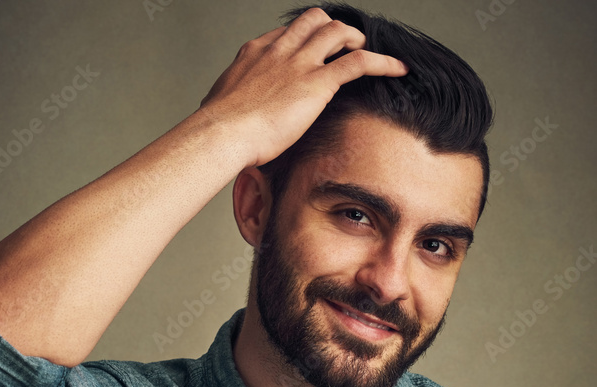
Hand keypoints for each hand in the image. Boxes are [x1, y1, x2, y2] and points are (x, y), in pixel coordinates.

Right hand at [198, 7, 407, 166]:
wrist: (223, 133)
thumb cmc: (219, 130)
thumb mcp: (221, 110)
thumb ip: (234, 106)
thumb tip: (229, 120)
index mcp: (255, 53)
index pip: (286, 34)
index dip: (301, 40)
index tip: (309, 53)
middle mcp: (280, 50)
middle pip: (313, 21)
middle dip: (331, 30)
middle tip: (341, 46)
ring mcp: (301, 63)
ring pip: (337, 31)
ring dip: (354, 39)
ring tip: (364, 52)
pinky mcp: (318, 82)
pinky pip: (359, 63)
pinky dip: (383, 62)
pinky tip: (398, 68)